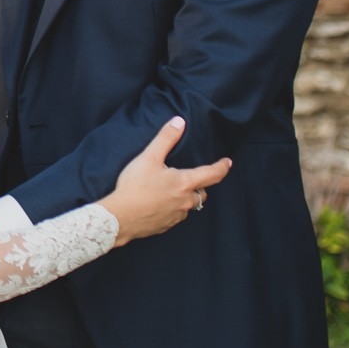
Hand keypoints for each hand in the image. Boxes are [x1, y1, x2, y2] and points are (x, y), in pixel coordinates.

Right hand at [100, 116, 231, 245]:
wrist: (121, 217)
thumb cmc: (135, 186)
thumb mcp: (149, 158)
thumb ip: (165, 139)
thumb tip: (179, 122)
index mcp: (184, 183)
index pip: (212, 174)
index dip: (222, 167)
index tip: (227, 162)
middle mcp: (185, 201)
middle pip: (202, 192)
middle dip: (201, 185)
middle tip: (194, 177)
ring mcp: (177, 215)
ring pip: (189, 205)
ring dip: (186, 197)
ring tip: (173, 190)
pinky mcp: (166, 226)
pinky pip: (176, 216)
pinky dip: (173, 208)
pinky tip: (159, 203)